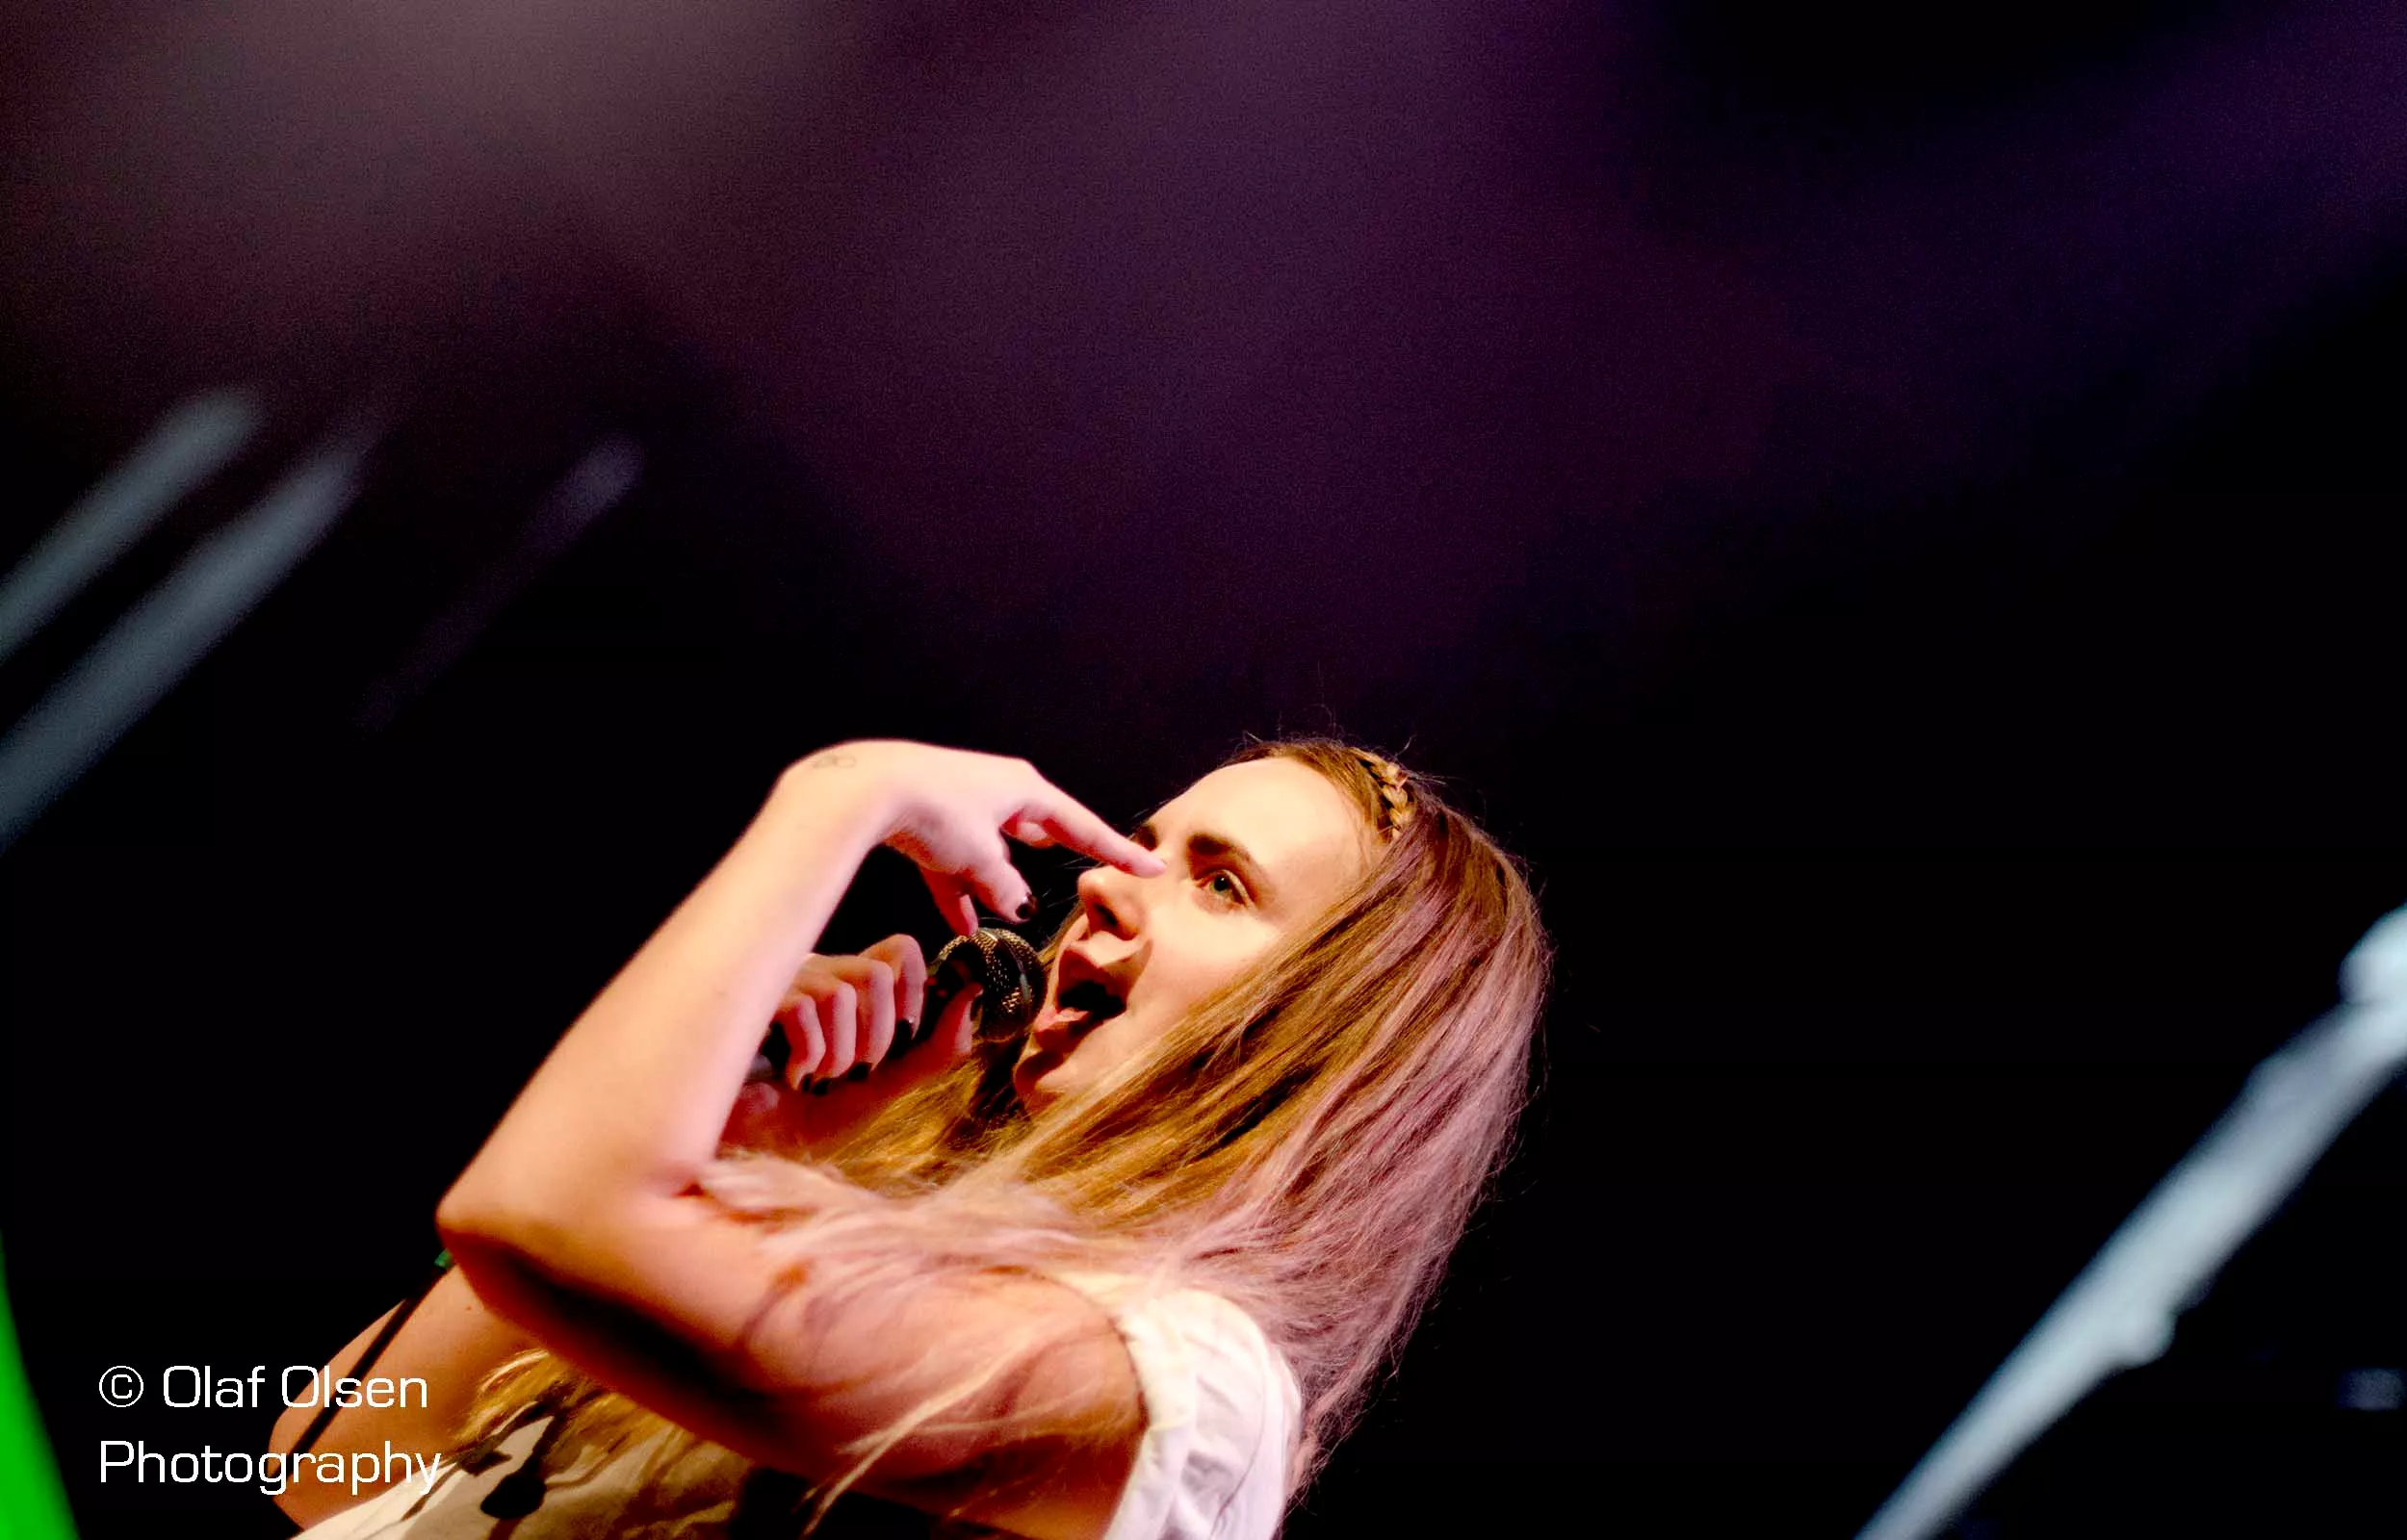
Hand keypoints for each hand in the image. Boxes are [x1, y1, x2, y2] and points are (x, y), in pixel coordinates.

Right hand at [723, 933, 980, 1155]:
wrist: (744, 1152)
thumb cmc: (806, 1119)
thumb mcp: (884, 1089)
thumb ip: (933, 1049)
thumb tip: (974, 994)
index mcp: (852, 989)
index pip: (901, 950)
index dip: (914, 993)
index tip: (901, 1042)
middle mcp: (819, 976)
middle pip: (877, 973)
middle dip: (876, 1040)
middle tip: (850, 1073)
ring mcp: (782, 984)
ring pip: (841, 992)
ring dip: (838, 1055)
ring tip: (814, 1080)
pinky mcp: (751, 1000)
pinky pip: (803, 1009)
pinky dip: (807, 1055)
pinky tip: (788, 1076)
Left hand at [782, 741, 1163, 935]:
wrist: (866, 788)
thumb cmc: (934, 813)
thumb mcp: (978, 858)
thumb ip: (1004, 887)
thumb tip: (1018, 906)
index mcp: (1023, 789)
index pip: (1082, 827)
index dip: (1117, 851)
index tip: (1152, 867)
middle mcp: (997, 790)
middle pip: (1037, 826)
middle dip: (1053, 846)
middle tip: (1080, 857)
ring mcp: (961, 802)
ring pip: (991, 847)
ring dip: (997, 880)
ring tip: (1006, 911)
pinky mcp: (928, 819)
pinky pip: (956, 860)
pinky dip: (960, 888)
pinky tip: (963, 924)